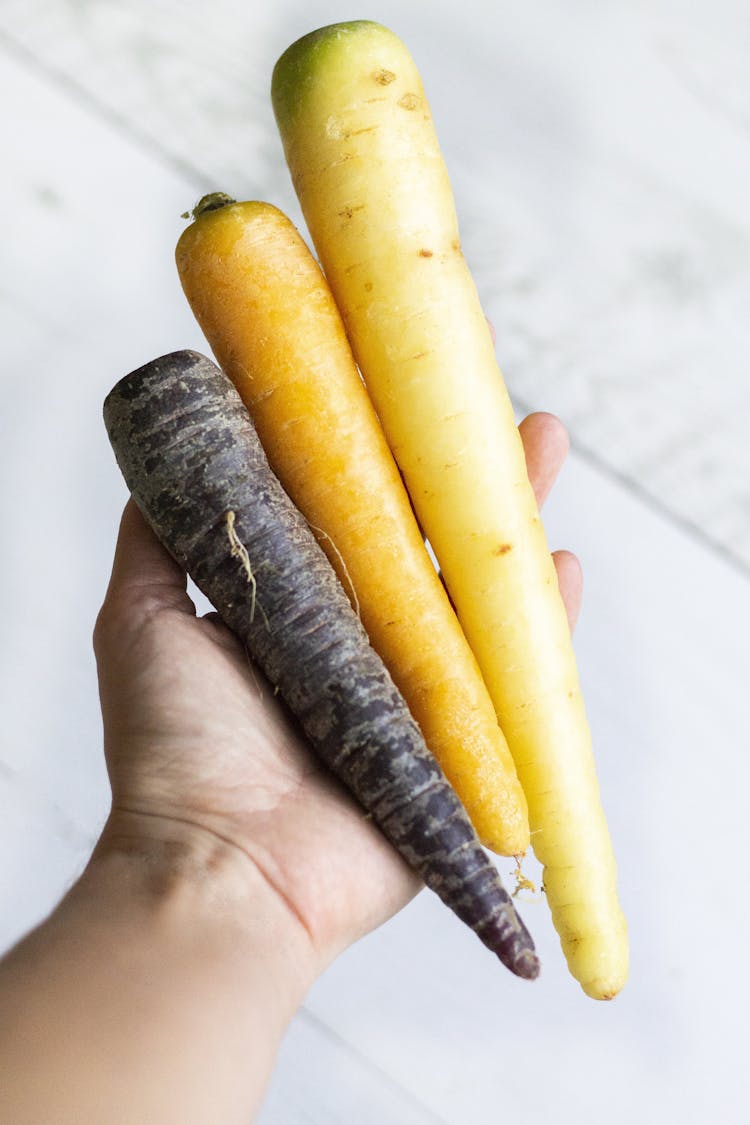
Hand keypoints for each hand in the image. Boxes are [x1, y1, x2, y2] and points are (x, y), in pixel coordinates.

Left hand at [93, 411, 581, 972]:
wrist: (220, 869)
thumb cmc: (172, 747)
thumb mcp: (140, 618)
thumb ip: (158, 542)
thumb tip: (164, 463)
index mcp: (298, 613)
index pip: (349, 513)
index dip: (376, 452)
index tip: (394, 386)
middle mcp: (361, 647)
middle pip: (423, 541)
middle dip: (456, 469)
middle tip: (479, 394)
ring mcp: (416, 696)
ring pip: (476, 595)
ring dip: (512, 521)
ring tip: (541, 442)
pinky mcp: (458, 750)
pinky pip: (514, 682)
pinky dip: (543, 628)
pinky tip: (560, 569)